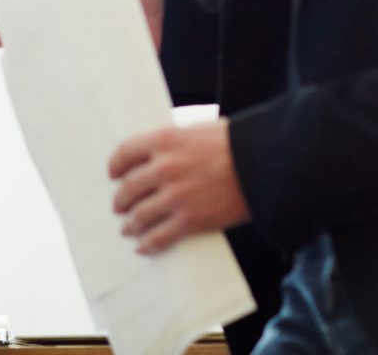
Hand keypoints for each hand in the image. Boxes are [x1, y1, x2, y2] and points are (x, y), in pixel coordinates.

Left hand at [109, 119, 249, 254]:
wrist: (264, 165)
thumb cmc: (235, 144)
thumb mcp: (196, 130)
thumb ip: (173, 142)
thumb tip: (158, 154)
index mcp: (163, 140)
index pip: (124, 152)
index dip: (114, 166)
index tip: (113, 175)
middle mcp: (164, 168)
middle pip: (127, 188)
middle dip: (120, 200)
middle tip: (119, 206)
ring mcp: (175, 196)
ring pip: (138, 215)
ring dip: (129, 225)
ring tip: (127, 228)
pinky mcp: (190, 220)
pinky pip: (159, 236)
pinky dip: (147, 244)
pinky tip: (143, 247)